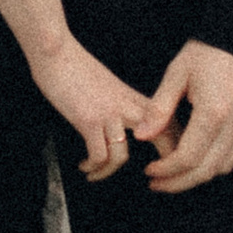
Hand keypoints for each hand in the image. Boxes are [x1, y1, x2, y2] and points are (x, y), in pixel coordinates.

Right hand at [30, 36, 169, 183]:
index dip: (176, 142)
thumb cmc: (76, 67)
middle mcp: (126, 106)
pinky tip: (85, 165)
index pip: (168, 120)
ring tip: (96, 173)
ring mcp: (108, 114)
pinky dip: (92, 166)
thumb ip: (121, 104)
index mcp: (133, 98)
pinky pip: (98, 155)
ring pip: (122, 156)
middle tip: (155, 180)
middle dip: (165, 163)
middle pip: (162, 135)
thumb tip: (126, 125)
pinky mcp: (88, 120)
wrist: (56, 52)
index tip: (172, 160)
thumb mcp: (109, 86)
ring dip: (108, 172)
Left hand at [143, 41, 232, 191]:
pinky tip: (202, 159)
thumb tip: (141, 136)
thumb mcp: (178, 74)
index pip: (187, 158)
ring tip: (176, 172)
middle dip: (178, 182)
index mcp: (213, 113)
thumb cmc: (209, 51)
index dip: (166, 171)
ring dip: (198, 175)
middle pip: (205, 171)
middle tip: (157, 184)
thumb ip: (159, 108)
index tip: (149, 172)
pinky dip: (219, 164)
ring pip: (223, 168)